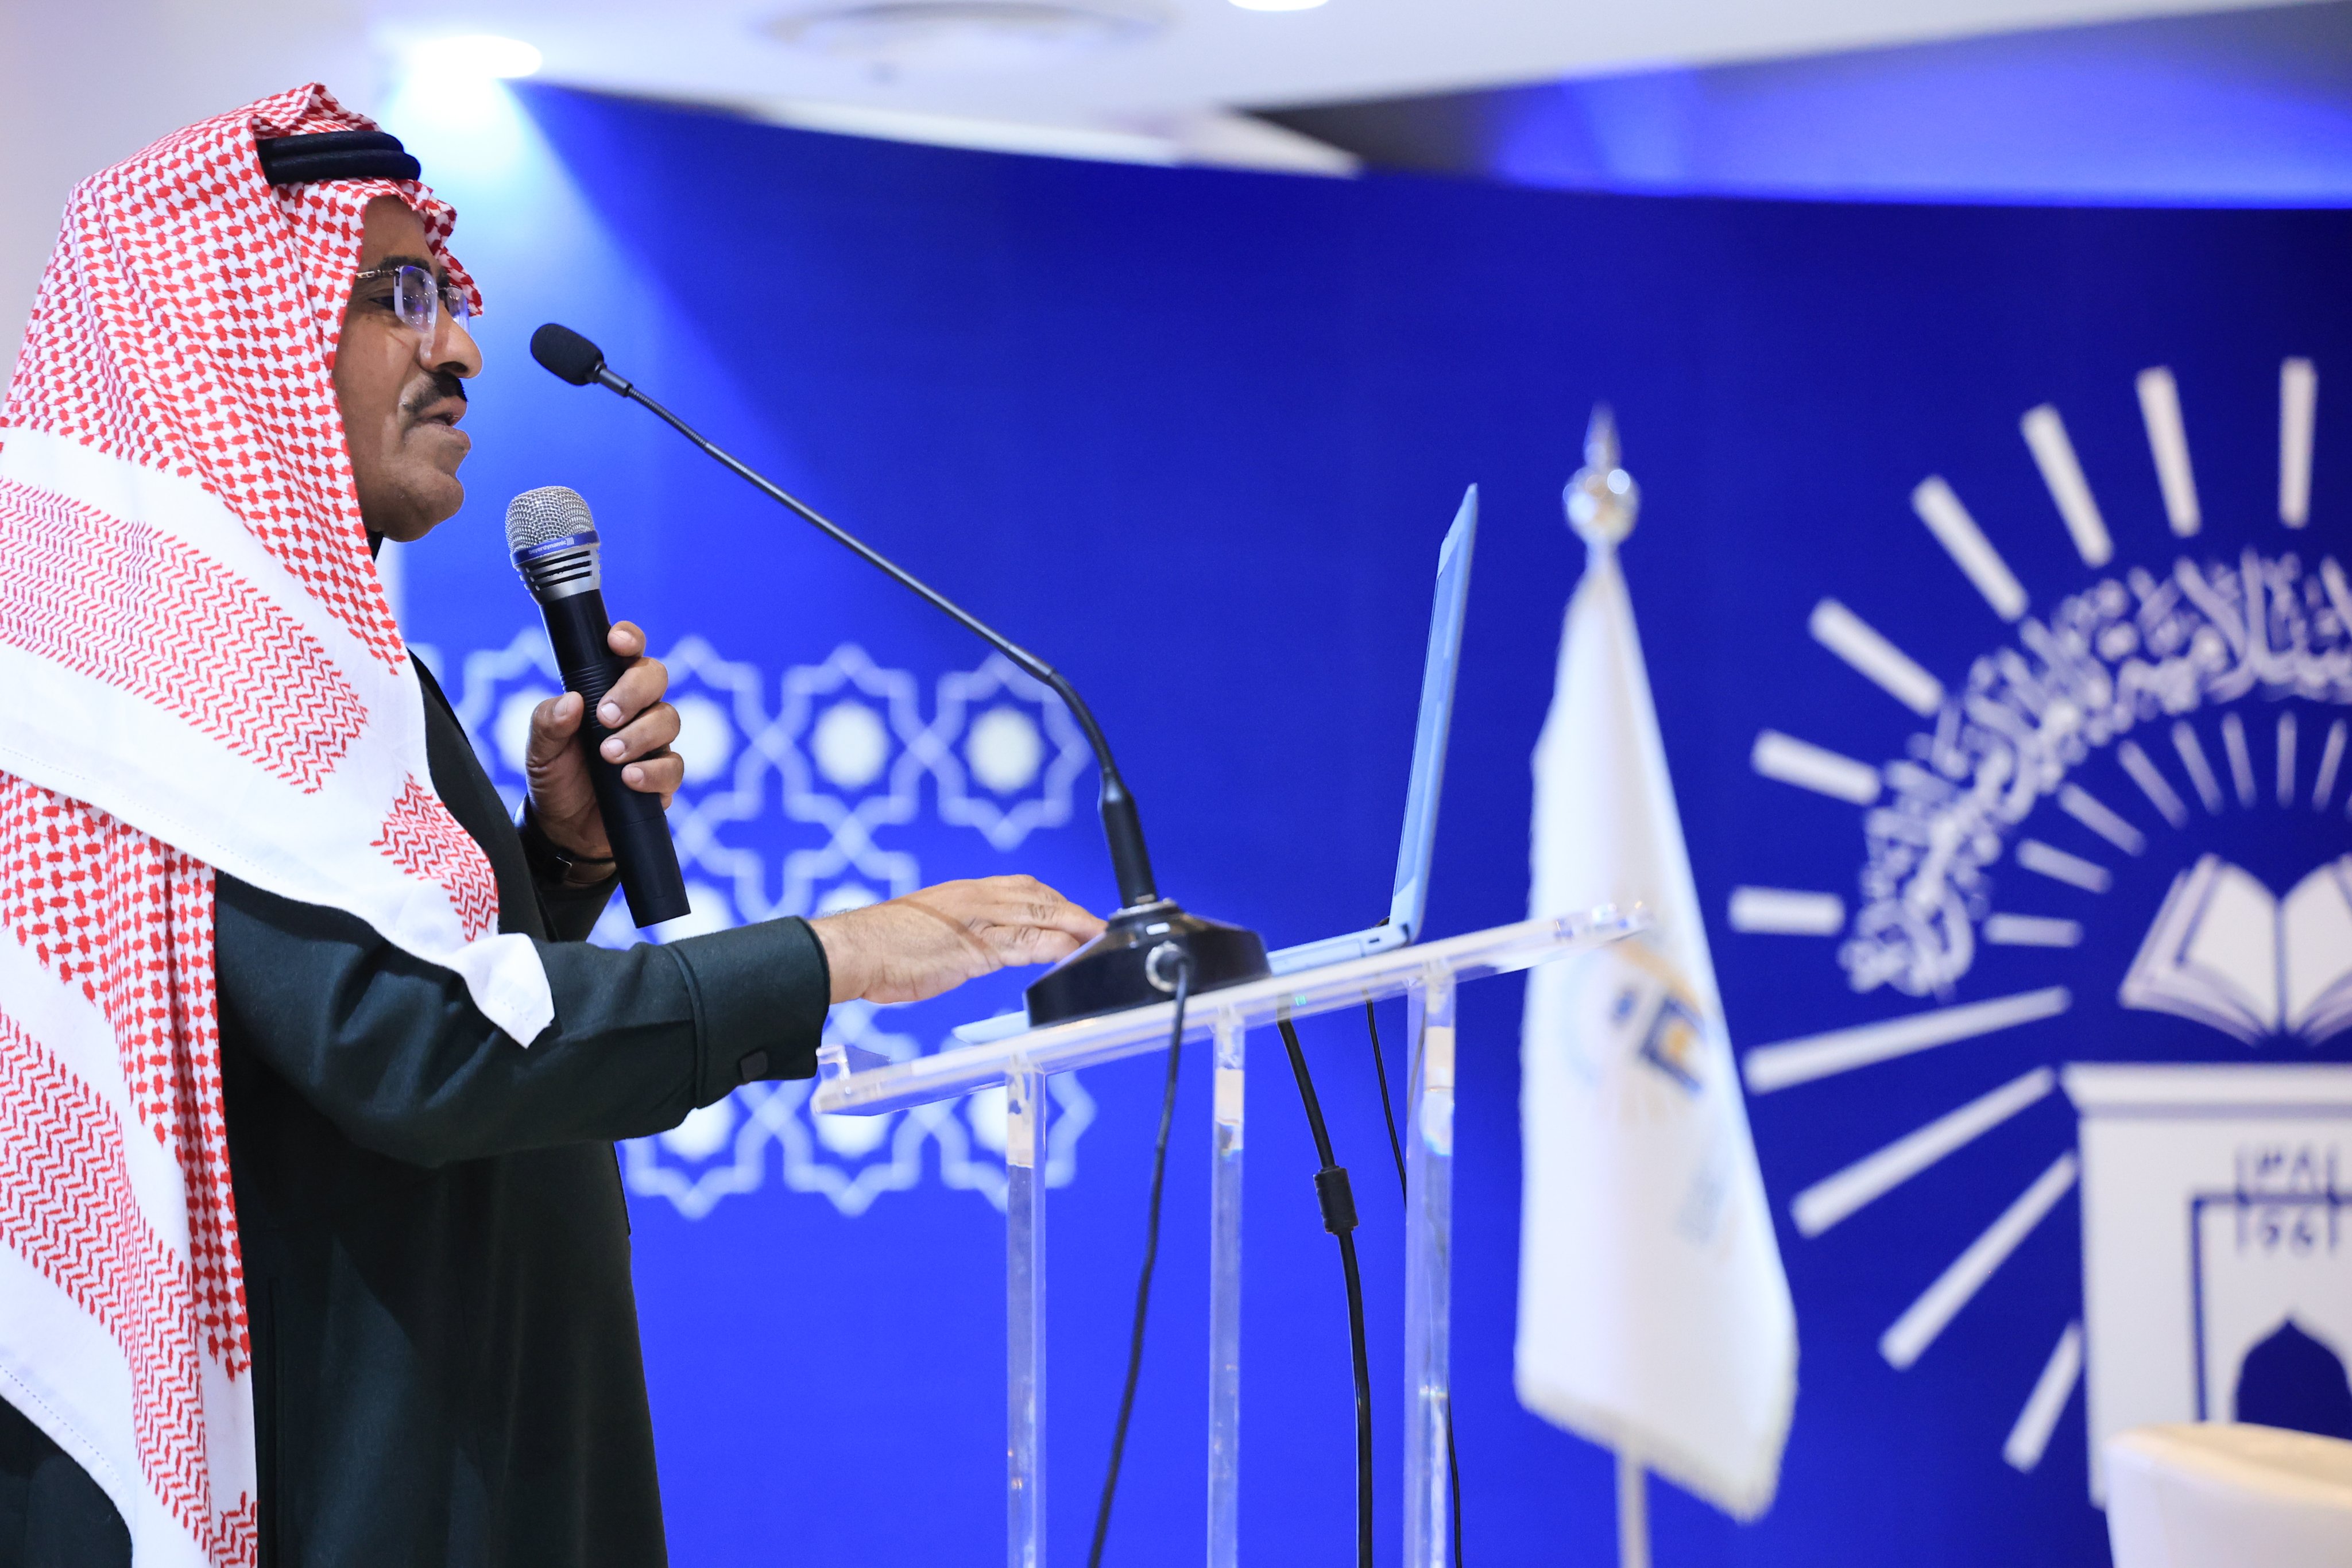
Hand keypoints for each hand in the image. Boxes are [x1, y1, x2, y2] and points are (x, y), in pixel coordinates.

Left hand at [525, 620, 682, 859]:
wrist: (564, 828)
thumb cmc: (555, 776)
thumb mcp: (539, 749)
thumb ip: (548, 721)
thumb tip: (573, 700)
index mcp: (606, 690)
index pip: (626, 653)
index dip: (628, 639)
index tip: (616, 642)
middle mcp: (636, 710)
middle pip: (655, 677)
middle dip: (634, 691)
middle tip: (606, 717)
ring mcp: (654, 743)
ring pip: (669, 719)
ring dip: (639, 735)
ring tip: (610, 756)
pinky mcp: (663, 778)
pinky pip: (674, 767)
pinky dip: (652, 772)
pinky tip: (628, 779)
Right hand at [811, 876, 1106, 1004]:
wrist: (852, 950)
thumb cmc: (887, 946)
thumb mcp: (938, 933)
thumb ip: (971, 936)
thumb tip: (996, 946)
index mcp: (968, 893)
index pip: (1027, 890)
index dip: (1059, 903)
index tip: (1080, 918)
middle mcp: (977, 898)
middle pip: (1040, 898)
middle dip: (1074, 912)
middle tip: (1103, 929)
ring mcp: (976, 919)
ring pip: (1038, 915)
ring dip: (1073, 926)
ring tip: (1099, 940)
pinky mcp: (972, 945)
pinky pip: (1022, 942)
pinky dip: (1051, 946)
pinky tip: (1070, 953)